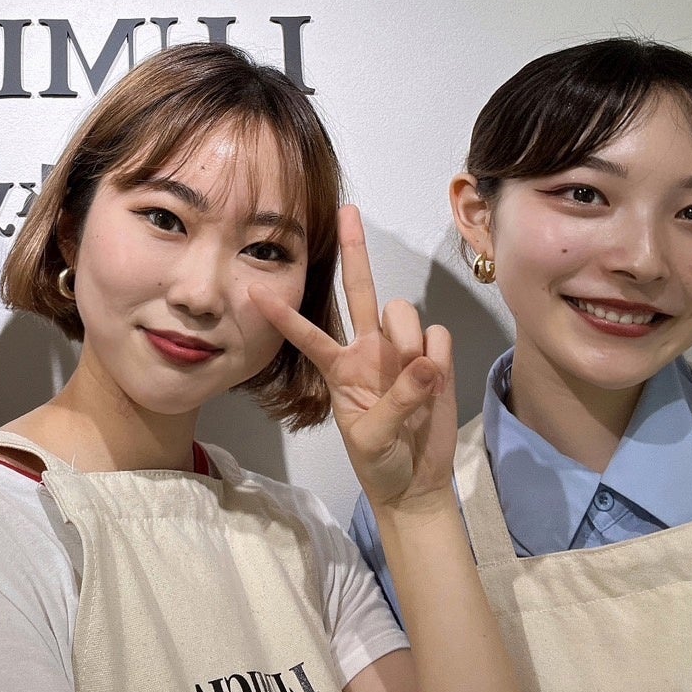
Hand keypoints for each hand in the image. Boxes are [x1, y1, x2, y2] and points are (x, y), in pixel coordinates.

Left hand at [251, 205, 454, 510]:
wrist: (416, 482)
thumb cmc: (382, 462)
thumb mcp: (374, 439)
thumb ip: (397, 401)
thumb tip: (425, 364)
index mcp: (339, 367)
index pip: (307, 333)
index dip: (284, 315)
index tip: (253, 291)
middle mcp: (367, 348)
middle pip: (358, 289)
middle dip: (355, 250)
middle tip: (347, 210)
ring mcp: (401, 350)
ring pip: (402, 310)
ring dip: (407, 336)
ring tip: (414, 378)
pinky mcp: (434, 356)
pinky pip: (437, 335)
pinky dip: (437, 354)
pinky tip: (435, 382)